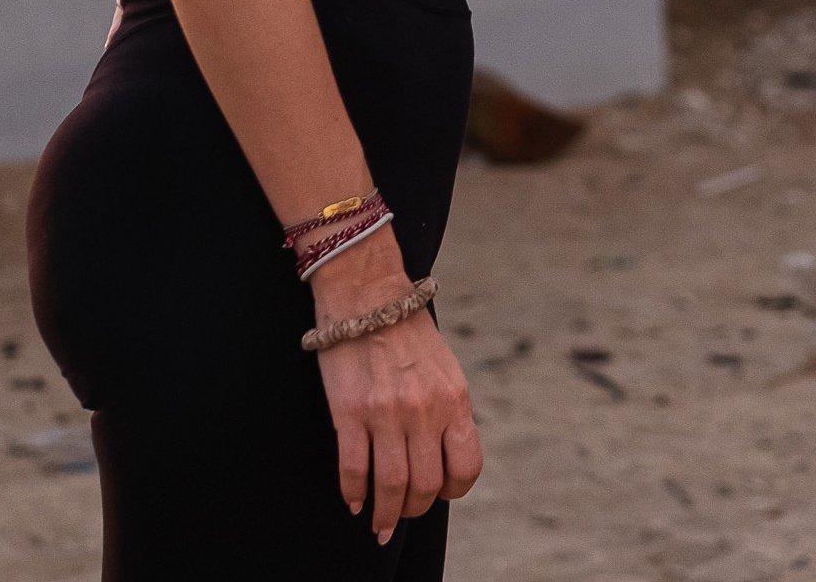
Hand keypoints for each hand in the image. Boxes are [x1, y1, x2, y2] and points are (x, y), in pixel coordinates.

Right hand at [310, 237, 482, 543]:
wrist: (368, 293)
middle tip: (403, 513)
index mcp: (454, 397)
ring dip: (385, 513)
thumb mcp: (444, 367)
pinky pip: (353, 468)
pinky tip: (354, 500)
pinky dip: (354, 492)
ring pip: (390, 486)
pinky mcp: (350, 412)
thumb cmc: (407, 330)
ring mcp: (386, 412)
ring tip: (379, 522)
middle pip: (425, 486)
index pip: (466, 466)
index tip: (439, 493)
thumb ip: (446, 411)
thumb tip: (442, 459)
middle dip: (414, 509)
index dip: (452, 490)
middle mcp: (425, 409)